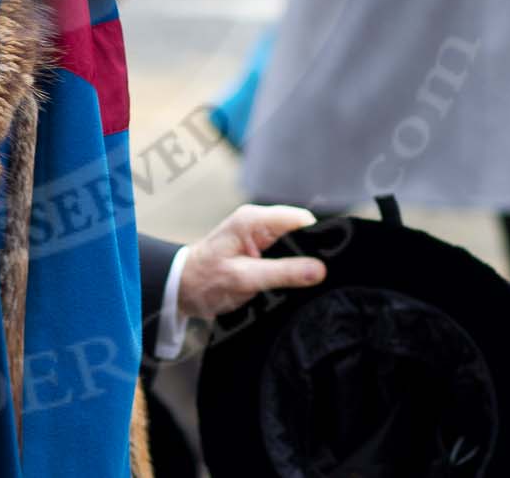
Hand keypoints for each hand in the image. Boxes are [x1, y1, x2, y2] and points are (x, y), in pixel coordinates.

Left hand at [175, 205, 327, 321]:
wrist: (180, 288)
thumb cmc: (205, 280)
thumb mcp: (245, 279)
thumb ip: (283, 273)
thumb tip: (320, 269)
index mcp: (253, 220)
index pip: (301, 220)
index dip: (319, 239)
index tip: (328, 263)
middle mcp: (258, 223)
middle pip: (301, 231)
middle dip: (312, 253)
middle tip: (319, 279)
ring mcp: (259, 235)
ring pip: (296, 244)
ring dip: (302, 262)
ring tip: (307, 283)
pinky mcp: (260, 250)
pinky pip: (286, 254)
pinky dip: (292, 268)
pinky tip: (295, 283)